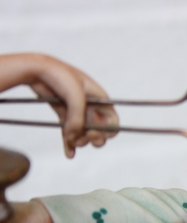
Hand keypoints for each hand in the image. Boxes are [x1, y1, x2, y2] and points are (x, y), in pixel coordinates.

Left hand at [0, 53, 118, 157]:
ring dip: (79, 141)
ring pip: (84, 134)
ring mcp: (77, 112)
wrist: (37, 68)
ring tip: (70, 141)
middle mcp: (91, 107)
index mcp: (100, 100)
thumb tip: (73, 137)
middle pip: (101, 131)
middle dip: (95, 138)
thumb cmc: (60, 76)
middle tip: (85, 137)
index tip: (94, 133)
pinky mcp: (64, 114)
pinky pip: (70, 133)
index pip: (113, 122)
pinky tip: (69, 153)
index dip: (108, 132)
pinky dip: (69, 144)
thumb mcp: (75, 96)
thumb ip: (77, 119)